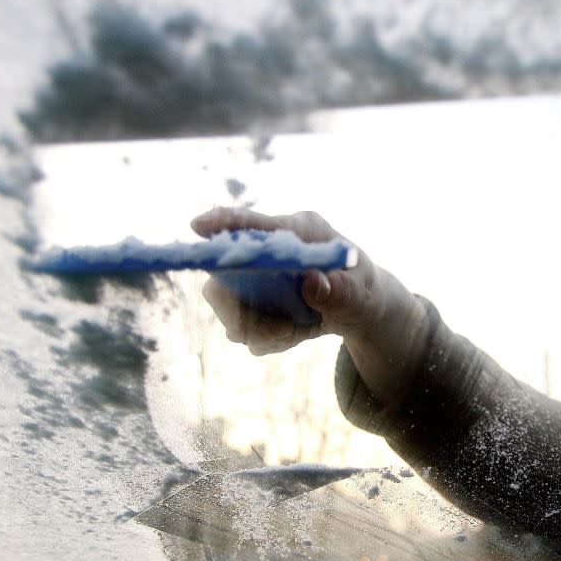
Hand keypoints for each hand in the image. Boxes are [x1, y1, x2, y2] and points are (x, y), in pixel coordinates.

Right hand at [191, 207, 427, 403]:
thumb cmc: (363, 288)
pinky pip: (245, 328)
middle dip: (239, 307)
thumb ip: (339, 290)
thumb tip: (311, 282)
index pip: (255, 223)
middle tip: (273, 330)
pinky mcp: (256, 301)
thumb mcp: (360, 292)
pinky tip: (293, 334)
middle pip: (226, 272)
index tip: (197, 226)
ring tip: (293, 333)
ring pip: (230, 306)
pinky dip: (266, 338)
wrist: (361, 307)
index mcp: (299, 231)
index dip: (223, 222)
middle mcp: (272, 250)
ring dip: (256, 328)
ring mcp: (259, 276)